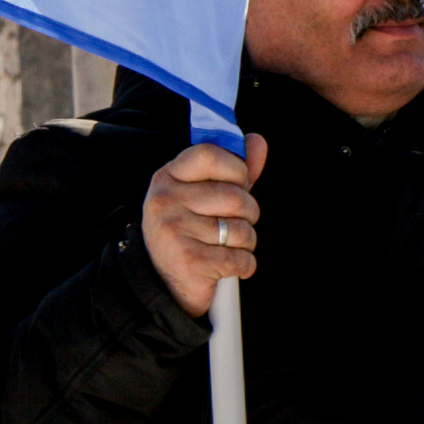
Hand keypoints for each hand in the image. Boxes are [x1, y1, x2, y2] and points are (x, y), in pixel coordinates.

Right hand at [142, 134, 268, 317]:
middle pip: (235, 196)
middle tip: (236, 223)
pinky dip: (244, 265)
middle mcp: (165, 200)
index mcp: (168, 177)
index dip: (236, 169)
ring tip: (228, 246)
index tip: (239, 184)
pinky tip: (228, 266)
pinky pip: (240, 258)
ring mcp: (173, 229)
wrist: (165, 283)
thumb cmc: (192, 232)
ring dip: (246, 242)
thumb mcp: (206, 195)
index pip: (209, 154)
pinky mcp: (188, 260)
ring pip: (241, 229)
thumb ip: (234, 169)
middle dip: (248, 213)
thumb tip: (258, 141)